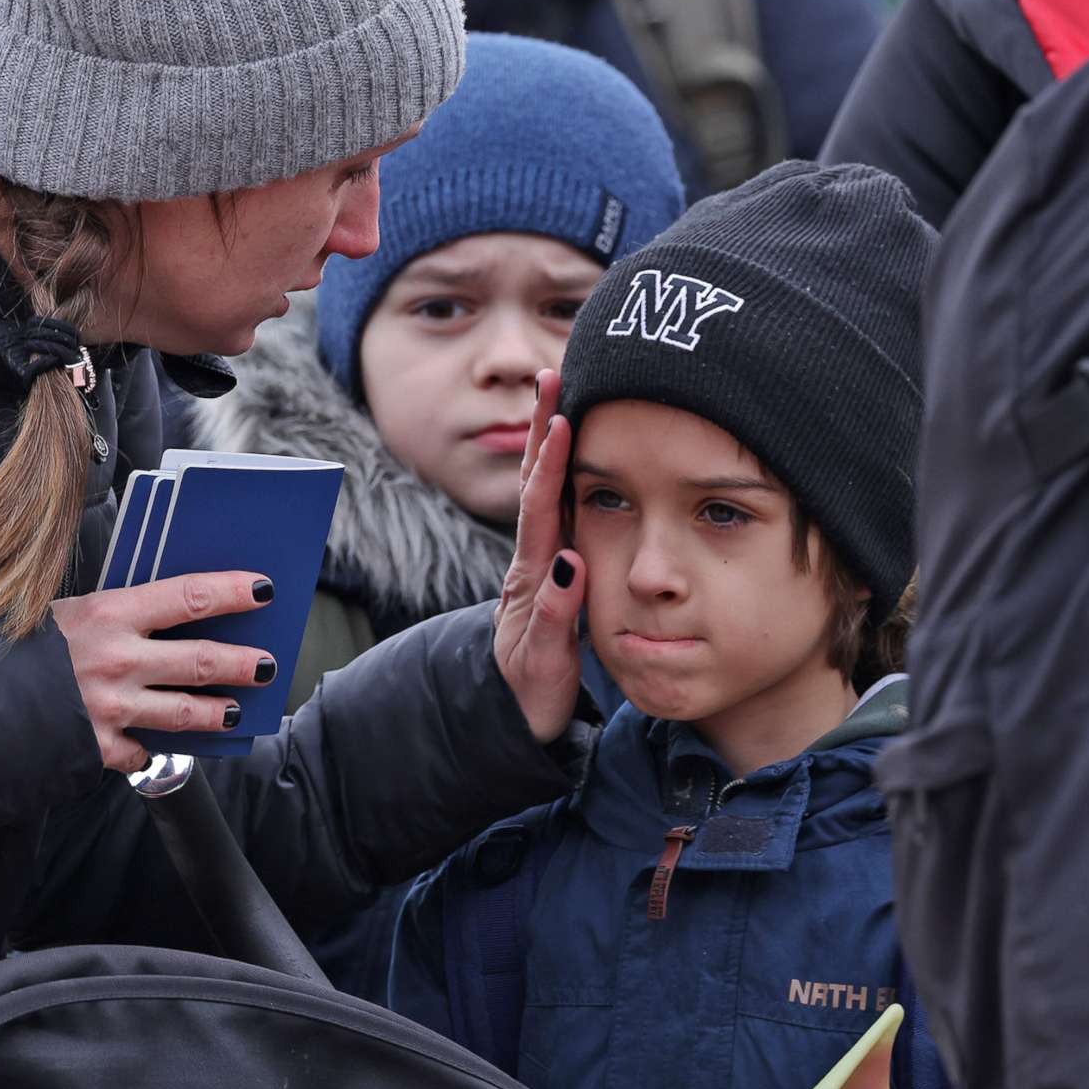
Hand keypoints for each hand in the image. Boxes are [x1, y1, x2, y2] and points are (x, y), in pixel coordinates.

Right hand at [49, 572, 276, 772]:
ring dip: (218, 713)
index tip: (263, 589)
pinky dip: (149, 748)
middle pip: (201, 660)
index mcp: (107, 613)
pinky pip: (140, 751)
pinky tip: (154, 745)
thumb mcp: (64, 613)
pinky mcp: (99, 748)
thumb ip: (114, 616)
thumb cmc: (10, 646)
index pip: (190, 595)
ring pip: (185, 712)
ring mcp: (110, 708)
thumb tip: (167, 614)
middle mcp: (117, 660)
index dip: (233, 591)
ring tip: (236, 712)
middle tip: (267, 663)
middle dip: (242, 662)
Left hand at [495, 369, 585, 743]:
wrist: (514, 714)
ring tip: (559, 390)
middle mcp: (533, 559)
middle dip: (542, 428)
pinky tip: (573, 442)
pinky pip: (556, 505)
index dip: (552, 465)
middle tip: (552, 374)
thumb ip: (558, 616)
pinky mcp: (550, 565)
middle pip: (536, 482)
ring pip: (544, 488)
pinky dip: (562, 468)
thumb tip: (570, 564)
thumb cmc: (532, 690)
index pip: (540, 508)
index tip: (562, 420)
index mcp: (533, 576)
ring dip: (549, 438)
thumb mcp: (545, 661)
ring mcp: (540, 559)